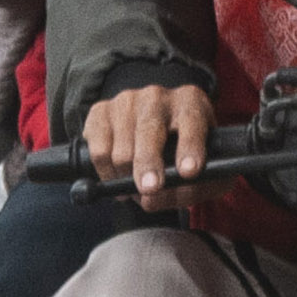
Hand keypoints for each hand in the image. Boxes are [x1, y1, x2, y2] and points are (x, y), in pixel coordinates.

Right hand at [84, 83, 216, 211]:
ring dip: (126, 178)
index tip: (189, 171)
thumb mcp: (198, 169)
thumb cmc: (182, 153)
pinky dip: (106, 173)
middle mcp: (157, 96)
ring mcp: (126, 101)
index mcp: (190, 102)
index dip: (190, 147)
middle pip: (149, 133)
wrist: (156, 132)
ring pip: (122, 150)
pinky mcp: (100, 111)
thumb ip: (187, 189)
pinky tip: (117, 179)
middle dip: (149, 163)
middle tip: (150, 188)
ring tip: (136, 189)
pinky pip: (99, 152)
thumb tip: (152, 200)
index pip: (191, 122)